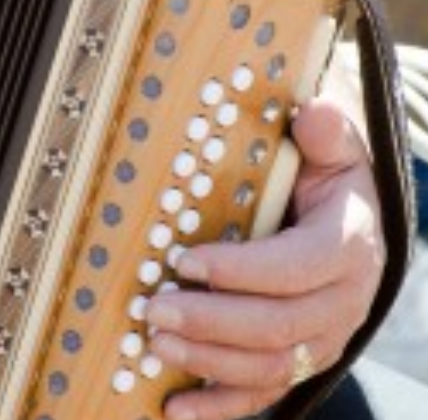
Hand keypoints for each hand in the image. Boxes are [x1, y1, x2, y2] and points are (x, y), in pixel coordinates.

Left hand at [145, 96, 383, 419]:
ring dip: (206, 360)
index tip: (186, 259)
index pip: (298, 267)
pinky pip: (262, 395)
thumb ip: (326, 132)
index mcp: (349, 247)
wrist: (347, 226)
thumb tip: (311, 112)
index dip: (242, 270)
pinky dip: (217, 406)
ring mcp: (321, 340)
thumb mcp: (334, 149)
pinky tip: (173, 406)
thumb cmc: (327, 183)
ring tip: (154, 341)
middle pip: (277, 326)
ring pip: (268, 367)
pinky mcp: (298, 363)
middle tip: (154, 306)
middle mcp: (342, 303)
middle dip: (210, 320)